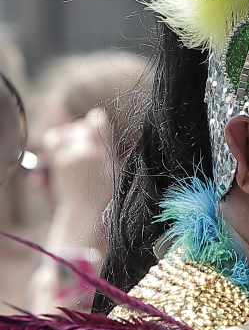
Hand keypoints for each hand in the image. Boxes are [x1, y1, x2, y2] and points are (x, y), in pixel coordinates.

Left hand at [42, 109, 114, 251]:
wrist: (85, 211)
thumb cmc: (103, 192)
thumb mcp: (115, 166)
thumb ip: (108, 143)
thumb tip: (102, 120)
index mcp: (101, 150)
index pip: (97, 118)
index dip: (98, 121)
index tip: (100, 126)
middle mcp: (83, 150)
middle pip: (80, 125)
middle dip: (84, 131)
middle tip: (90, 142)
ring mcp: (67, 155)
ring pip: (63, 131)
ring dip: (69, 135)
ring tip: (77, 146)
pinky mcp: (56, 161)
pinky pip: (52, 140)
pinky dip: (57, 141)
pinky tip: (65, 149)